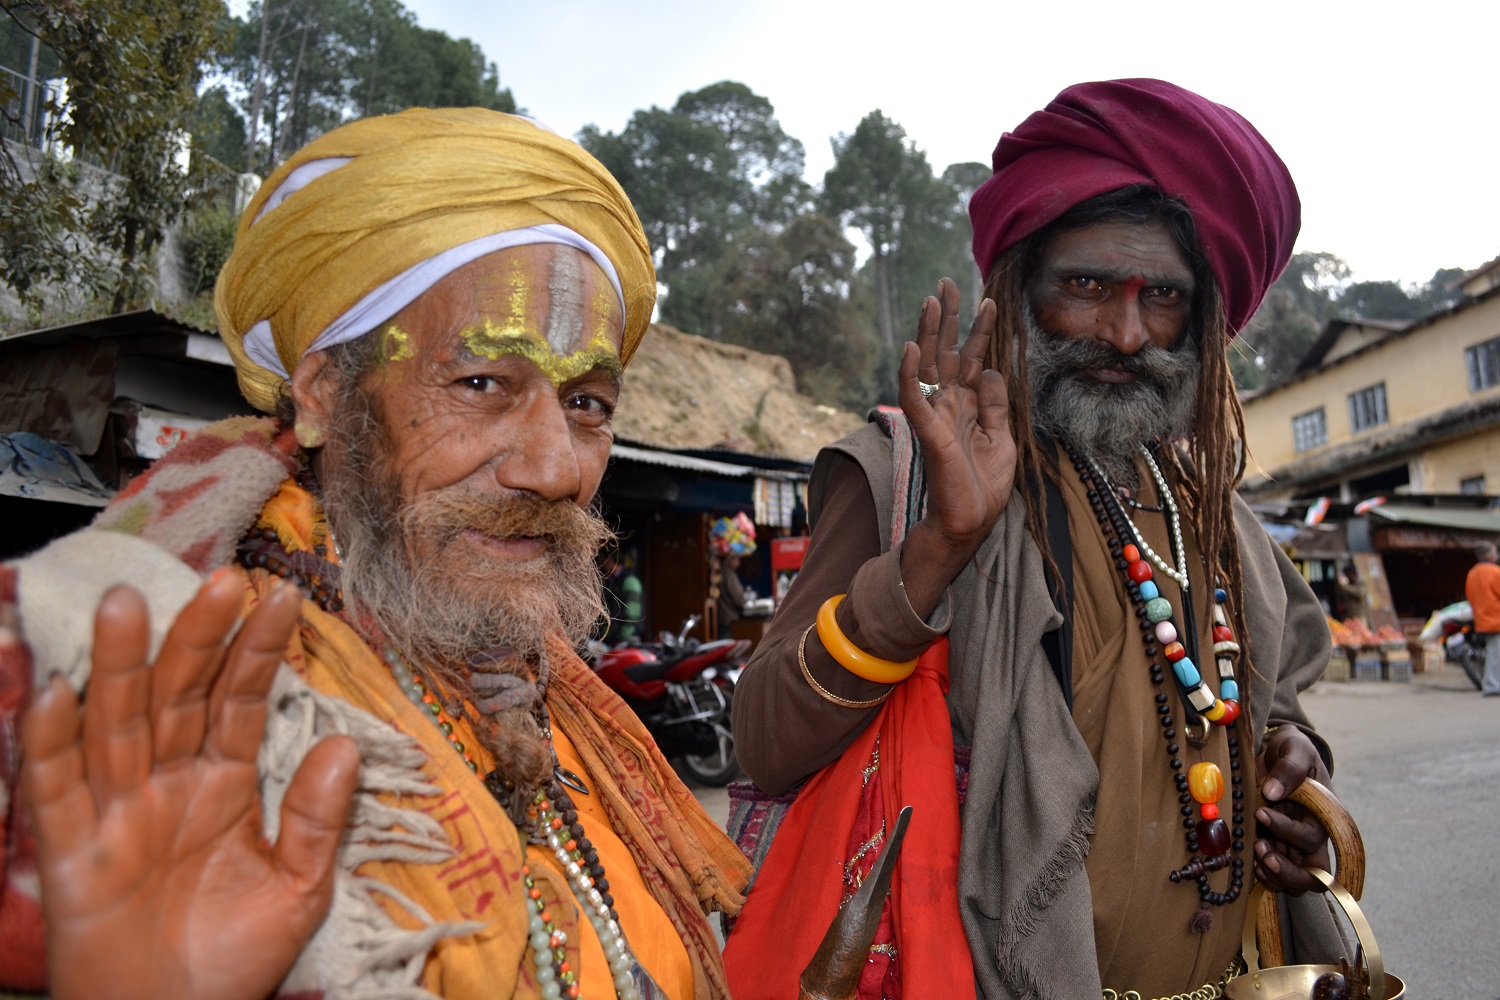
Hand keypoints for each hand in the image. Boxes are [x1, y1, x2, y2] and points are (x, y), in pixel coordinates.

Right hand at [21, 573, 360, 999]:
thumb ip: (315, 817)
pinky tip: (59, 692)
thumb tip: (346, 744)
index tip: (283, 598)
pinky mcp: (70, 852)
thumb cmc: (234, 960)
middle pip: (179, 697)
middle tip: (218, 580)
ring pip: (115, 724)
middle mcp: (168, 784)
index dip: (258, 651)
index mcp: (224, 784)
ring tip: (127, 604)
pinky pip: (54, 791)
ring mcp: (117, 812)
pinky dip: (51, 743)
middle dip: (197, 639)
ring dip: (120, 666)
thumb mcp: (296, 888)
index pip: (241, 702)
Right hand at [895, 280, 1012, 614]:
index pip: (971, 359)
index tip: (986, 301)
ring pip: (928, 366)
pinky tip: (911, 348)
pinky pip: (914, 399)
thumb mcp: (1003, 439)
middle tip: (947, 282)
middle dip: (948, 318)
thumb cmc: (983, 488)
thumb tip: (990, 369)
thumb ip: (995, 404)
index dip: (978, 330)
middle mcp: (949, 405)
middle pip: (946, 352)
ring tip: (931, 300)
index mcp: (967, 406)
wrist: (969, 523)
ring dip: (928, 333)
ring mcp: (936, 416)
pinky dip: (910, 374)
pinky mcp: (928, 432)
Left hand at [1253, 726, 1331, 894]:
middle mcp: (1311, 836)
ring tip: (1255, 854)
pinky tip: (1250, 861)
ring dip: (1274, 875)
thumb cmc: (1291, 751)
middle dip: (1287, 871)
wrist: (1276, 753)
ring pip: (1295, 882)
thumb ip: (1290, 767)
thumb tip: (1274, 791)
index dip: (1288, 831)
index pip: (1313, 837)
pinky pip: (1277, 877)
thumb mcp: (1295, 748)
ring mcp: (1293, 846)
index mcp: (1322, 814)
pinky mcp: (1275, 848)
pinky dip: (1264, 876)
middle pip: (1313, 875)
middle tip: (1261, 851)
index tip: (1262, 813)